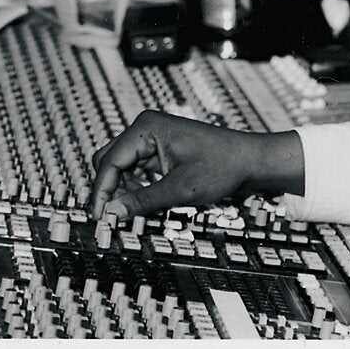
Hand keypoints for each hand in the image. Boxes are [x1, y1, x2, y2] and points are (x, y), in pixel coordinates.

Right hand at [89, 110, 303, 219]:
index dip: (101, 192)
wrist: (250, 160)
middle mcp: (146, 128)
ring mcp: (152, 138)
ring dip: (122, 191)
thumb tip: (111, 214)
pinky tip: (143, 204)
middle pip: (109, 162)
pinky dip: (134, 188)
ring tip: (130, 214)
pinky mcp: (159, 150)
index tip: (99, 218)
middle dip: (108, 191)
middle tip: (110, 220)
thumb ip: (143, 201)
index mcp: (147, 128)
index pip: (109, 162)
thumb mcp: (181, 190)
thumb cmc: (223, 166)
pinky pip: (135, 170)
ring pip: (120, 168)